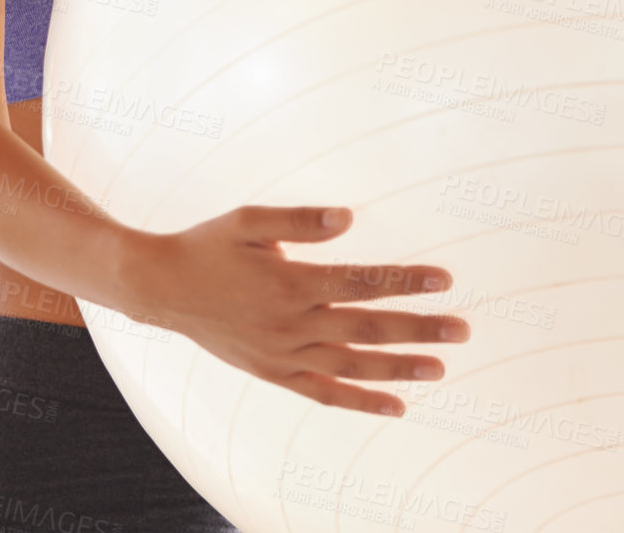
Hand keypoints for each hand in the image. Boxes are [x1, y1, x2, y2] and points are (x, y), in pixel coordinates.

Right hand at [140, 205, 470, 416]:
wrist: (160, 288)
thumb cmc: (209, 244)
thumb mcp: (249, 219)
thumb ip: (300, 219)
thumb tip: (349, 218)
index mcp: (290, 282)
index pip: (362, 283)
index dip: (405, 281)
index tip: (444, 279)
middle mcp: (291, 325)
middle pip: (367, 329)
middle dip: (418, 330)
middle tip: (463, 330)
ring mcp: (282, 355)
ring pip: (352, 367)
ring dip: (398, 369)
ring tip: (441, 369)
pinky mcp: (273, 373)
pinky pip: (324, 394)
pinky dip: (361, 402)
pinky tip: (395, 406)